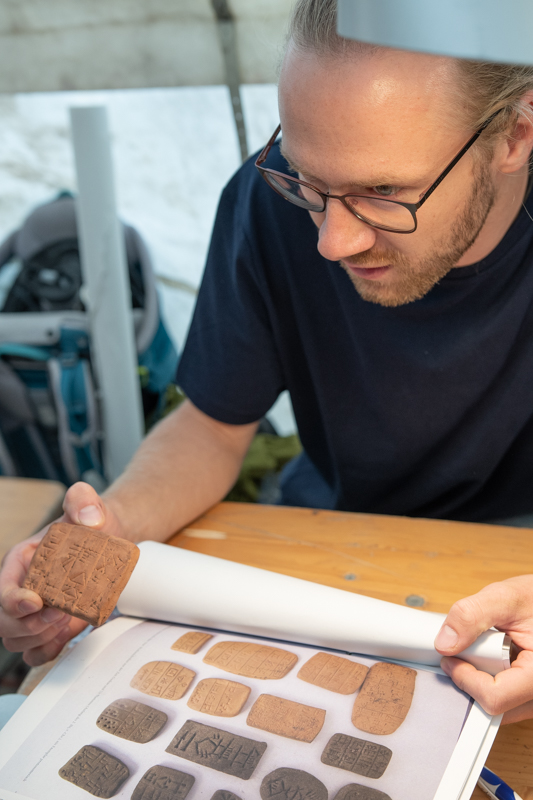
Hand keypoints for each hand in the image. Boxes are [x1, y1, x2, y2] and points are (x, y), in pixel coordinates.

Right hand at [0, 481, 124, 665]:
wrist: (110, 542)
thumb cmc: (93, 524)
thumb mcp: (88, 505)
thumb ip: (83, 501)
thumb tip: (89, 517)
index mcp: (21, 560)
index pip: (3, 588)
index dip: (14, 601)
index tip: (37, 602)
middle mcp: (21, 587)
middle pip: (4, 623)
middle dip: (29, 626)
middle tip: (62, 615)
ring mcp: (34, 611)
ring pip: (16, 640)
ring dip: (40, 638)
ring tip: (68, 619)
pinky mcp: (50, 628)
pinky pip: (35, 653)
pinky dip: (47, 652)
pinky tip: (66, 636)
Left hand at [434, 575, 532, 722]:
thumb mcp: (505, 598)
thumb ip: (472, 616)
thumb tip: (444, 643)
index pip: (494, 697)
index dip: (465, 679)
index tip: (450, 659)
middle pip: (494, 707)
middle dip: (471, 681)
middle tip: (465, 652)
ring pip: (498, 708)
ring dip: (479, 682)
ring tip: (482, 651)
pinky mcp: (528, 694)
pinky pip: (504, 700)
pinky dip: (488, 681)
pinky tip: (487, 658)